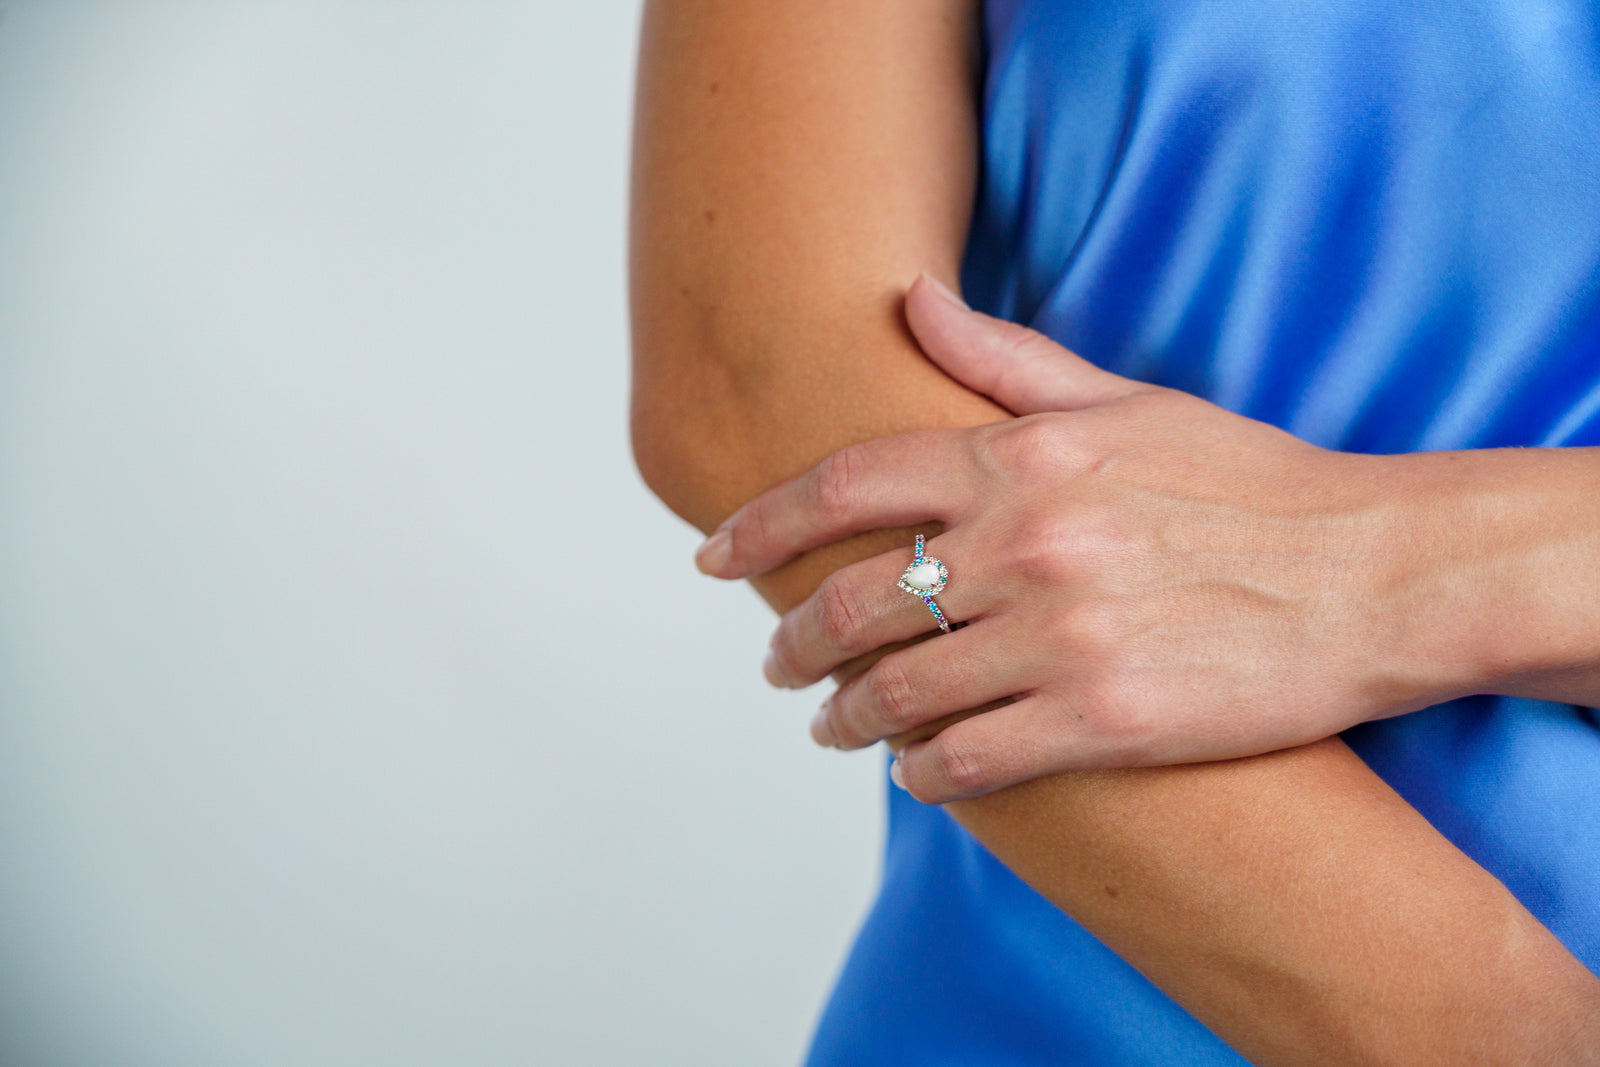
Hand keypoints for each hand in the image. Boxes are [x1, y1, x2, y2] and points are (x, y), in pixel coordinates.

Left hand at [693, 275, 1469, 801]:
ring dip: (847, 718)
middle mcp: (1026, 542)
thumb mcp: (1129, 399)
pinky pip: (969, 758)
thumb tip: (908, 300)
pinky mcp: (1103, 720)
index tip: (715, 557)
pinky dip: (926, 772)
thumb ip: (1005, 361)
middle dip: (795, 641)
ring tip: (831, 728)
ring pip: (899, 691)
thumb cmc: (1250, 483)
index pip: (846, 485)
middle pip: (854, 601)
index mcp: (1022, 457)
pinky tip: (917, 773)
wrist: (1372, 574)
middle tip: (776, 664)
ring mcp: (1061, 636)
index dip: (761, 525)